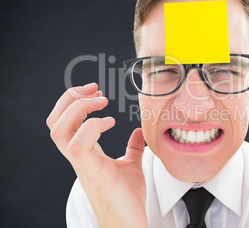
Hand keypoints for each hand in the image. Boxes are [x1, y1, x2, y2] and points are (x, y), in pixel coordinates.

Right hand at [46, 83, 147, 227]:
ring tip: (101, 101)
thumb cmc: (127, 197)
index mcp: (85, 152)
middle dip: (71, 98)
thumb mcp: (131, 165)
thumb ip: (132, 148)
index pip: (64, 121)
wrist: (129, 222)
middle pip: (55, 121)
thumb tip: (138, 133)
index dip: (74, 101)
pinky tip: (110, 122)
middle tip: (94, 88)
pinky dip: (92, 126)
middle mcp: (78, 156)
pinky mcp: (91, 171)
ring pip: (59, 129)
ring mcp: (82, 163)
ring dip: (78, 108)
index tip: (96, 90)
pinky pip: (78, 144)